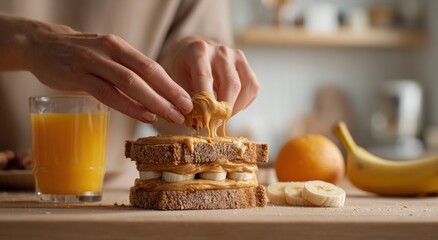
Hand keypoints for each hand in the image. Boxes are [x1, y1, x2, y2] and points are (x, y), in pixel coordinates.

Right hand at [25, 20, 192, 123]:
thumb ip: (127, 72)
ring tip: (171, 117)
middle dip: (169, 94)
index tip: (188, 101)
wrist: (41, 44)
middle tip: (186, 112)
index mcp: (120, 47)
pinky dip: (128, 105)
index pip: (152, 66)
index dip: (172, 85)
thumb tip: (154, 95)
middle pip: (146, 74)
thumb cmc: (81, 56)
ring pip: (129, 83)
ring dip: (154, 102)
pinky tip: (144, 115)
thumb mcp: (107, 57)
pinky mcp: (76, 75)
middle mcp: (110, 51)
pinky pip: (107, 93)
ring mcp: (93, 62)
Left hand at [161, 37, 258, 115]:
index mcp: (199, 51)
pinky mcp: (245, 63)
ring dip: (236, 107)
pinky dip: (244, 102)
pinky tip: (231, 107)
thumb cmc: (184, 67)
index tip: (205, 119)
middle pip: (231, 83)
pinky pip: (252, 86)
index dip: (207, 101)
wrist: (193, 49)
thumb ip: (187, 97)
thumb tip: (198, 119)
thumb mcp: (177, 79)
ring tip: (224, 117)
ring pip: (246, 86)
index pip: (205, 78)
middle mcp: (220, 51)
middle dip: (225, 108)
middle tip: (216, 124)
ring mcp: (235, 55)